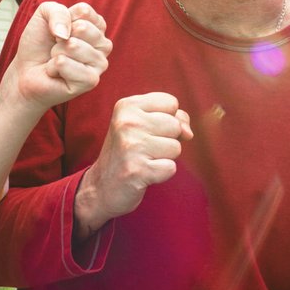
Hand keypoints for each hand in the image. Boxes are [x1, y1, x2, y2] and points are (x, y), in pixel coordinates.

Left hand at [4, 1, 110, 111]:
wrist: (26, 71)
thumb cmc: (40, 43)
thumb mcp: (44, 15)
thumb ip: (57, 11)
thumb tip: (66, 35)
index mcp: (98, 26)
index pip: (83, 11)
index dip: (63, 19)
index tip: (58, 30)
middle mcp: (104, 45)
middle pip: (82, 27)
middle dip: (60, 37)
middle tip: (57, 47)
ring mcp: (100, 64)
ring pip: (73, 46)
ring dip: (56, 52)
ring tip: (56, 60)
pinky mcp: (90, 81)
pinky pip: (65, 63)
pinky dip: (52, 67)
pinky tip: (57, 73)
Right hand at [73, 92, 193, 238]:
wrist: (101, 187)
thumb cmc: (129, 152)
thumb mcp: (145, 125)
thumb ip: (174, 118)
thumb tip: (188, 133)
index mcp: (127, 106)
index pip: (171, 103)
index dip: (167, 118)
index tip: (148, 130)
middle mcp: (127, 122)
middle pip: (176, 125)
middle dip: (166, 139)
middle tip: (143, 148)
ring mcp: (131, 146)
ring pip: (176, 147)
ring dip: (164, 158)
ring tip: (144, 160)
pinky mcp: (138, 170)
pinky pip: (171, 168)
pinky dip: (161, 174)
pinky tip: (144, 173)